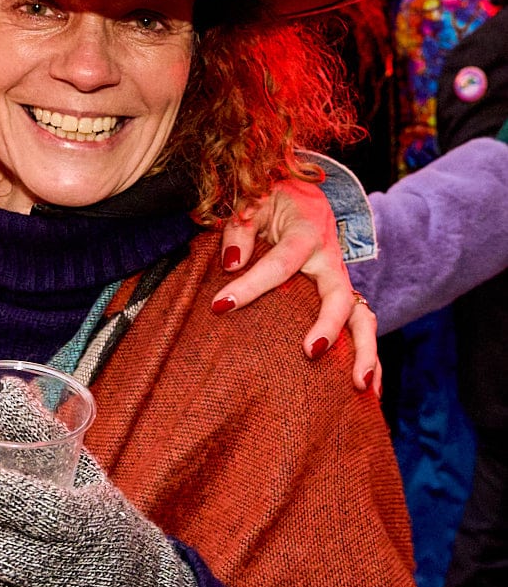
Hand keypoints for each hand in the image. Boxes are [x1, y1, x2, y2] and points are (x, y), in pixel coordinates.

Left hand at [215, 178, 379, 393]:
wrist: (303, 193)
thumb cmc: (271, 199)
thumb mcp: (251, 201)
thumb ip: (239, 228)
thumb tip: (232, 263)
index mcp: (306, 234)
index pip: (279, 264)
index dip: (250, 285)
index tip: (219, 305)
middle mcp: (330, 260)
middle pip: (340, 296)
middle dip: (329, 326)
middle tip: (312, 352)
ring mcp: (340, 280)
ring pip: (363, 318)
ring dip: (365, 353)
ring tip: (361, 388)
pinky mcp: (342, 295)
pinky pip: (361, 327)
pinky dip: (368, 358)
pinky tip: (368, 393)